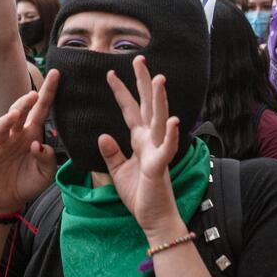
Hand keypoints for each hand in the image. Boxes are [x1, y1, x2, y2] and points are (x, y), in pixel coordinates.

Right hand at [0, 72, 59, 214]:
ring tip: (15, 116)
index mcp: (32, 134)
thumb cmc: (27, 182)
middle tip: (33, 95)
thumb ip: (47, 160)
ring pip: (1, 126)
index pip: (41, 110)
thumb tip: (39, 146)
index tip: (56, 74)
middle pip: (19, 112)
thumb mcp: (45, 175)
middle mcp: (15, 134)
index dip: (48, 92)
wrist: (6, 201)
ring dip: (7, 119)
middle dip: (24, 102)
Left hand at [100, 56, 182, 239]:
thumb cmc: (140, 194)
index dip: (121, 91)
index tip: (110, 73)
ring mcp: (158, 151)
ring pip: (160, 120)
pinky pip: (167, 148)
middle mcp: (151, 140)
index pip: (130, 110)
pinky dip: (171, 135)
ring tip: (159, 79)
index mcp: (140, 140)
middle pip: (147, 106)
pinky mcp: (160, 166)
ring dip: (160, 100)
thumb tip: (102, 134)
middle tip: (139, 58)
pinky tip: (174, 120)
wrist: (153, 218)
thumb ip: (112, 152)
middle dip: (143, 82)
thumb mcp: (118, 171)